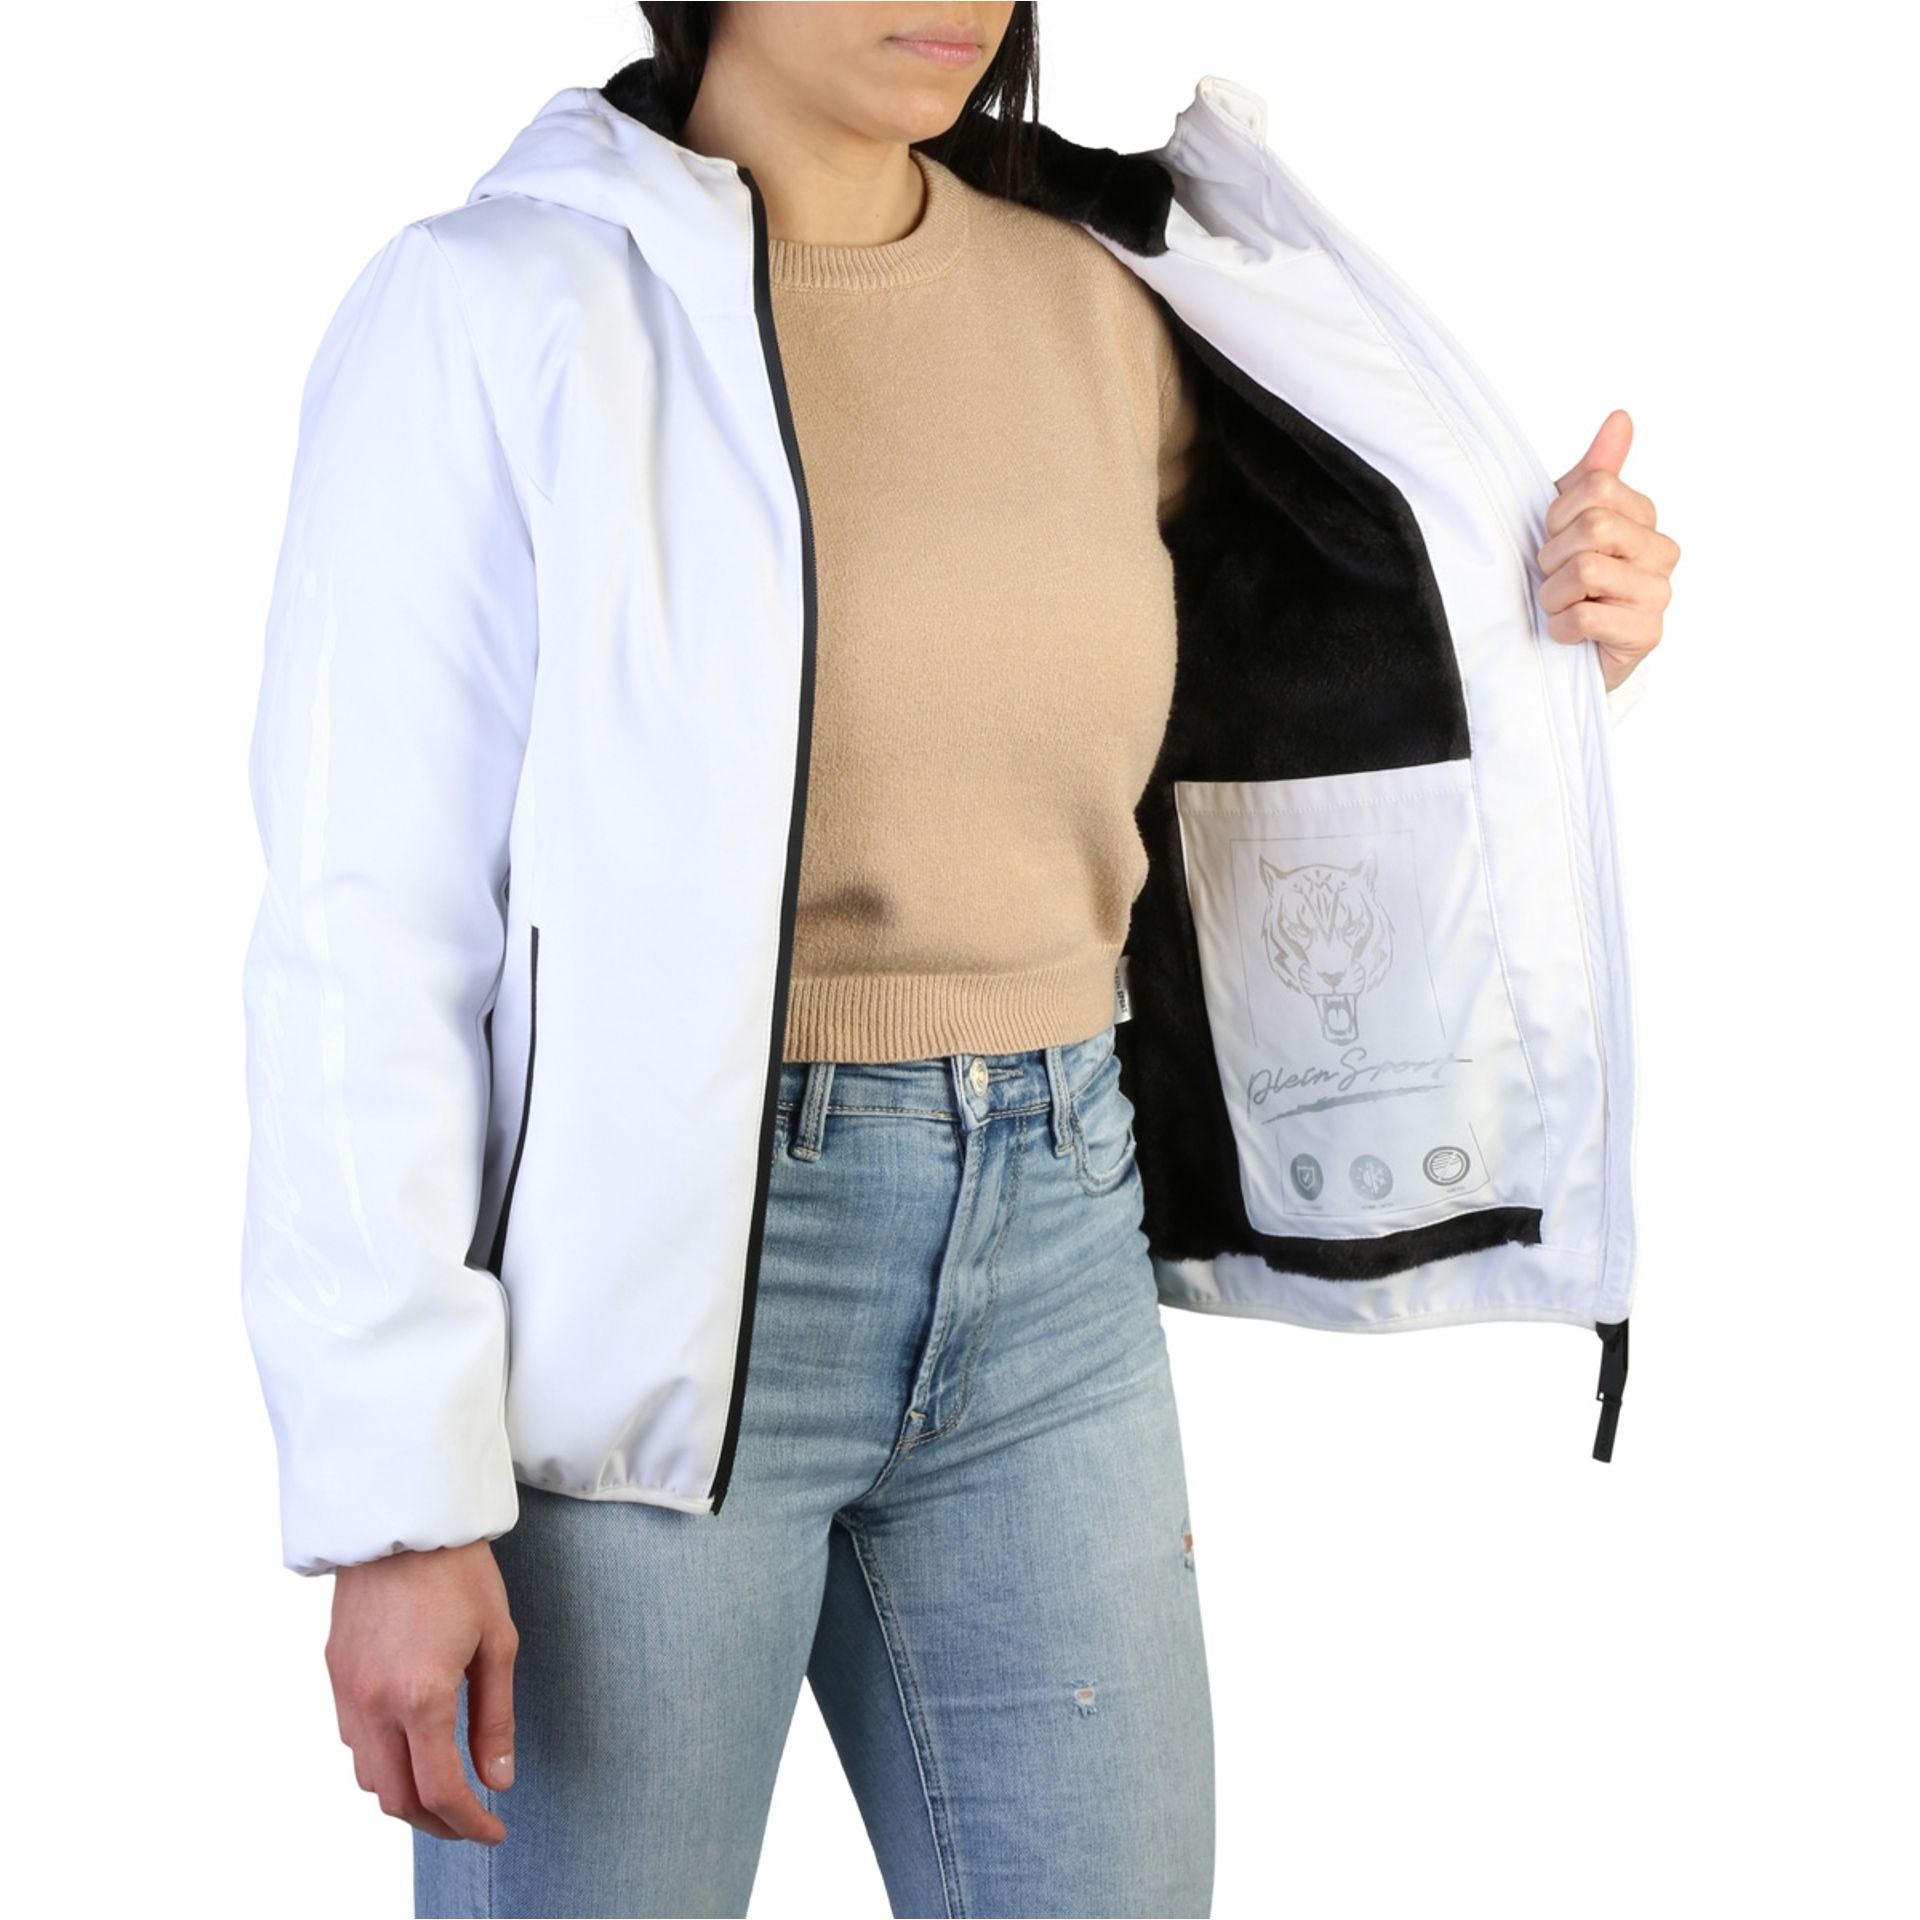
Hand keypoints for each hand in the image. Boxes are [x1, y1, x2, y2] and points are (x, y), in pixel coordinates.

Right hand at [326, 1539, 517, 1844]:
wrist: (402, 1518)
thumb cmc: (459, 1572)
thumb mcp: (497, 1642)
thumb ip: (495, 1719)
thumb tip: (497, 1781)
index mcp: (420, 1697)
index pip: (440, 1791)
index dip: (469, 1824)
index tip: (493, 1831)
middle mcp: (374, 1703)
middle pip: (396, 1799)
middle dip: (435, 1823)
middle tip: (470, 1820)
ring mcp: (347, 1690)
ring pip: (367, 1776)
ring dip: (404, 1795)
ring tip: (443, 1788)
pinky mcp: (334, 1673)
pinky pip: (352, 1741)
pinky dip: (381, 1760)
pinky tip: (409, 1746)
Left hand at [1536, 408, 1680, 694]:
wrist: (1565, 652)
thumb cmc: (1565, 582)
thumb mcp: (1568, 521)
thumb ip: (1596, 471)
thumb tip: (1620, 418)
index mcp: (1643, 516)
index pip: (1596, 486)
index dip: (1556, 515)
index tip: (1551, 539)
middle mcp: (1661, 550)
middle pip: (1593, 526)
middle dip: (1553, 557)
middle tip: (1553, 578)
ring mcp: (1659, 592)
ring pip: (1587, 570)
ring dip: (1553, 594)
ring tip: (1560, 606)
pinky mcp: (1647, 632)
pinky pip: (1587, 615)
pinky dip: (1561, 627)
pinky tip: (1567, 633)